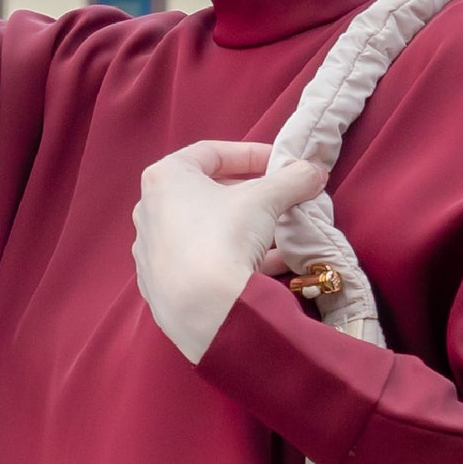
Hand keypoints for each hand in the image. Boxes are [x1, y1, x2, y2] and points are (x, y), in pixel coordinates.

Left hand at [132, 141, 327, 364]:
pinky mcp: (160, 288)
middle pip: (207, 195)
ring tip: (279, 237)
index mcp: (164, 178)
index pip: (211, 153)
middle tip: (279, 201)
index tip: (279, 163)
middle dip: (249, 197)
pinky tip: (263, 268)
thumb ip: (291, 179)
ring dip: (244, 231)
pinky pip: (200, 264)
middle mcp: (149, 212)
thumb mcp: (266, 199)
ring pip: (206, 232)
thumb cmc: (224, 237)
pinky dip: (229, 260)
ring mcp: (151, 254)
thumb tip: (313, 172)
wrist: (205, 310)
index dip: (251, 154)